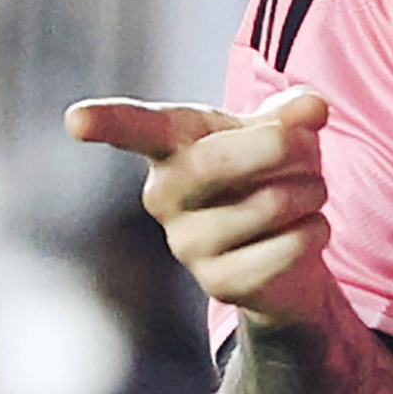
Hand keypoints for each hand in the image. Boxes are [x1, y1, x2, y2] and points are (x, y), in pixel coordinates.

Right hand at [66, 90, 335, 326]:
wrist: (288, 247)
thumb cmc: (272, 171)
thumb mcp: (285, 129)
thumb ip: (295, 111)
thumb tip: (311, 108)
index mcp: (172, 145)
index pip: (136, 129)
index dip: (107, 122)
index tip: (77, 122)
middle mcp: (164, 195)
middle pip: (215, 161)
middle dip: (280, 146)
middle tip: (307, 145)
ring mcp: (186, 244)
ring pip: (270, 203)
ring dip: (310, 191)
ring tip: (304, 195)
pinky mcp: (220, 284)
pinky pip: (288, 245)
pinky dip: (315, 231)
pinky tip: (304, 233)